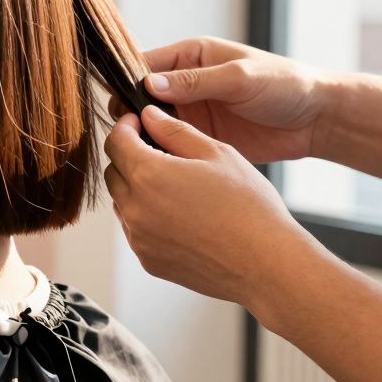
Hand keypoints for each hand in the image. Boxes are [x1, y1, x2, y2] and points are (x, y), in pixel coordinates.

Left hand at [103, 106, 321, 311]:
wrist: (267, 265)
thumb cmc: (249, 207)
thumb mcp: (217, 153)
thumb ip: (175, 130)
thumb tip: (148, 116)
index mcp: (148, 175)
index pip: (116, 141)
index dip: (125, 126)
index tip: (138, 123)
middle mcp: (135, 208)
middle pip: (114, 172)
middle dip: (129, 156)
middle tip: (160, 152)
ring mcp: (138, 238)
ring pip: (122, 202)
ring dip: (137, 188)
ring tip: (175, 186)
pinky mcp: (147, 260)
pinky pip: (135, 229)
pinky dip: (147, 217)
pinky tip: (180, 215)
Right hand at [112, 36, 330, 163]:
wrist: (317, 120)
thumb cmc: (284, 85)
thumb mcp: (239, 78)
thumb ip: (195, 82)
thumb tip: (149, 84)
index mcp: (191, 57)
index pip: (145, 65)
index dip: (127, 81)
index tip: (119, 103)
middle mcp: (185, 83)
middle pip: (142, 96)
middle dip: (131, 112)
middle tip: (128, 132)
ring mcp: (191, 112)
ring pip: (152, 123)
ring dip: (144, 134)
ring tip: (137, 151)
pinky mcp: (199, 138)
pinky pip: (170, 144)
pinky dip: (160, 153)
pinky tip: (155, 163)